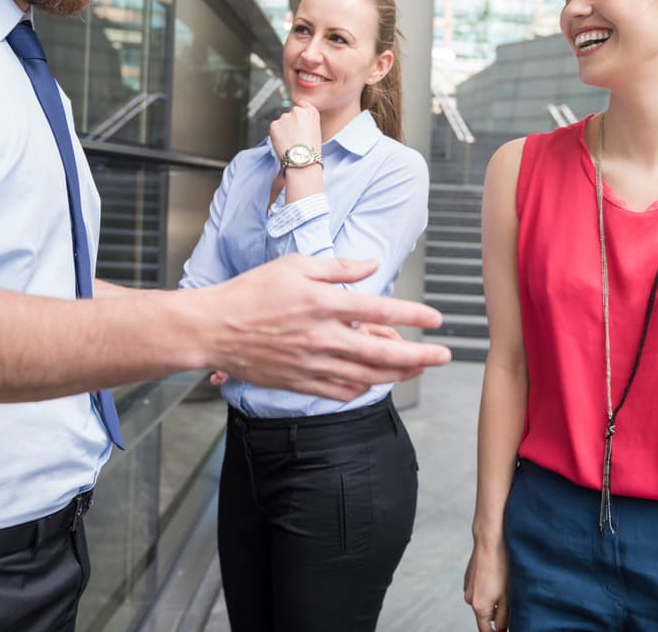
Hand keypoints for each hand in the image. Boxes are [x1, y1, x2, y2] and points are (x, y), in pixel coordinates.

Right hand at [203, 255, 448, 401]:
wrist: (214, 329)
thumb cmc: (251, 292)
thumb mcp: (295, 266)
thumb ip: (338, 268)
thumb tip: (371, 266)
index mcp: (324, 303)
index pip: (381, 312)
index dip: (414, 316)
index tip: (436, 319)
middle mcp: (323, 337)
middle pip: (384, 354)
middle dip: (420, 356)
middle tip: (444, 356)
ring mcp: (312, 364)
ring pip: (368, 377)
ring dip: (398, 375)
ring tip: (417, 368)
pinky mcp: (300, 382)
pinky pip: (341, 391)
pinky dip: (363, 388)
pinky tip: (374, 380)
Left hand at [269, 102, 321, 159]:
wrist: (302, 159)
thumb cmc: (311, 150)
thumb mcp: (316, 132)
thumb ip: (307, 122)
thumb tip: (298, 124)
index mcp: (311, 112)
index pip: (302, 104)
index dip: (299, 113)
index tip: (298, 120)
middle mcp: (298, 111)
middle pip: (291, 113)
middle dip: (290, 122)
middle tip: (294, 136)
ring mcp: (285, 117)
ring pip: (282, 121)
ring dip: (283, 129)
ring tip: (289, 142)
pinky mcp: (274, 124)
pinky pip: (274, 128)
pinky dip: (276, 135)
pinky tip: (283, 143)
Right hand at [464, 540, 508, 631]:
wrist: (488, 542)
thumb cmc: (501, 567)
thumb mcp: (507, 596)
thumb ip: (504, 617)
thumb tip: (502, 629)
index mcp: (480, 607)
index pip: (485, 631)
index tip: (503, 631)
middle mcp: (470, 600)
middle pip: (484, 616)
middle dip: (496, 615)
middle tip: (509, 603)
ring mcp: (467, 588)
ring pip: (482, 602)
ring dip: (491, 601)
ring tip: (503, 587)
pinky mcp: (468, 578)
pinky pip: (478, 591)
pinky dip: (486, 590)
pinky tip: (495, 578)